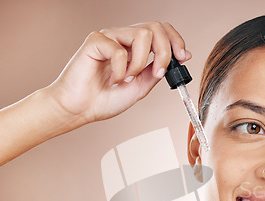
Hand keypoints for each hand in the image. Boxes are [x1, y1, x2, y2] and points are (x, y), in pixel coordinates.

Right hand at [45, 21, 191, 129]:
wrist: (80, 109)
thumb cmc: (104, 99)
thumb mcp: (140, 88)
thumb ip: (155, 73)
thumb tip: (176, 61)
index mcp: (134, 47)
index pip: (160, 30)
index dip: (176, 40)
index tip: (184, 57)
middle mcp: (123, 38)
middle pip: (155, 26)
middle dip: (165, 51)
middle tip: (158, 73)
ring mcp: (109, 37)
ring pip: (142, 34)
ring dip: (141, 62)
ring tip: (128, 79)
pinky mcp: (95, 41)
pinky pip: (119, 50)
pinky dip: (122, 70)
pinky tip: (113, 80)